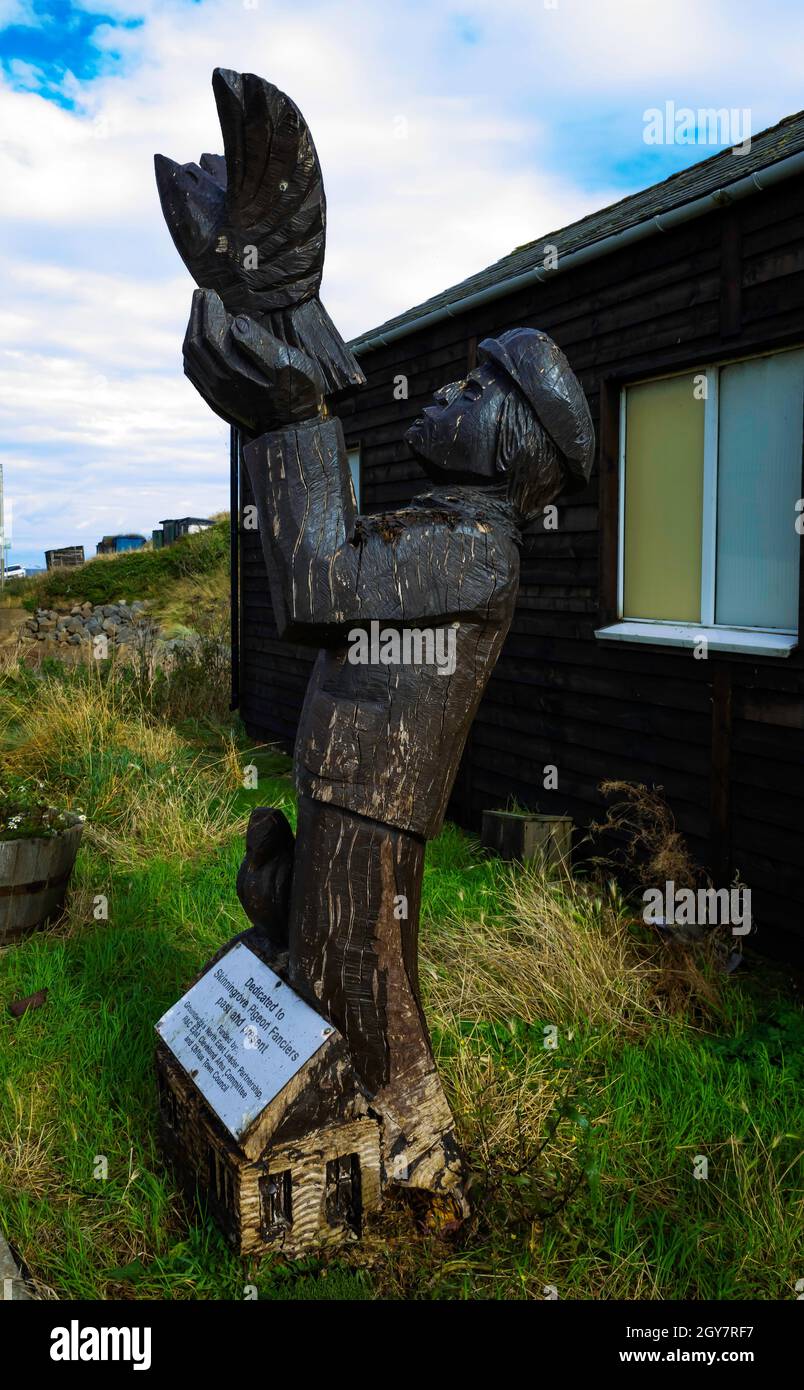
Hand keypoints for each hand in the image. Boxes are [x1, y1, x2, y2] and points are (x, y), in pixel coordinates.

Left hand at [182, 287, 324, 433]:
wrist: (295, 431)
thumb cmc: (296, 394)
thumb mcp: (288, 364)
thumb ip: (259, 343)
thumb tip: (236, 322)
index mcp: (233, 371)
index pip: (208, 334)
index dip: (206, 310)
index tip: (211, 292)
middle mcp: (218, 384)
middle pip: (195, 344)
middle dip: (196, 316)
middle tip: (202, 295)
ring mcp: (216, 394)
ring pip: (192, 358)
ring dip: (193, 332)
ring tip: (201, 313)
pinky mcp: (217, 401)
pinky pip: (195, 374)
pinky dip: (193, 353)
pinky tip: (200, 342)